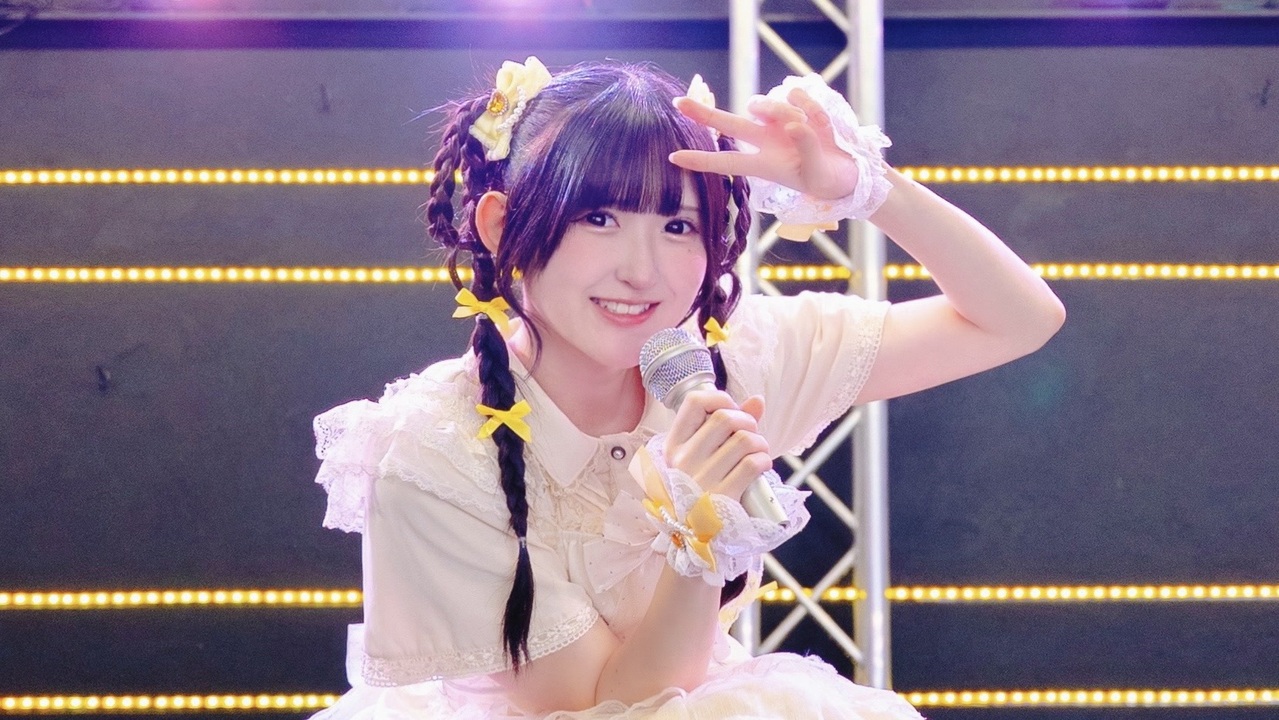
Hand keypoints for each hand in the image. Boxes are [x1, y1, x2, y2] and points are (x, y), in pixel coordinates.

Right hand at [663, 391, 770, 501]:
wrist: (696, 536)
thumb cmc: (702, 488)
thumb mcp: (703, 457)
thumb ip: (730, 425)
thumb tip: (757, 400)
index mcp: (673, 446)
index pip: (694, 401)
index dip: (719, 398)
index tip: (731, 410)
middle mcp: (683, 460)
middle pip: (724, 418)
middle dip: (747, 421)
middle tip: (751, 434)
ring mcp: (702, 480)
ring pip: (744, 440)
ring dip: (760, 442)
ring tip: (759, 451)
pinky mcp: (723, 497)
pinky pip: (753, 464)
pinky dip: (764, 461)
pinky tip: (761, 466)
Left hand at [669, 89, 857, 200]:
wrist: (846, 170)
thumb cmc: (825, 179)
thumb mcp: (815, 173)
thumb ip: (806, 149)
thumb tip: (794, 125)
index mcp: (763, 164)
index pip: (726, 162)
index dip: (701, 160)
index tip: (673, 158)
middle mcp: (765, 140)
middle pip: (728, 123)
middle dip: (703, 113)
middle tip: (677, 103)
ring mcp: (779, 122)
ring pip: (768, 104)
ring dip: (785, 111)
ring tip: (809, 129)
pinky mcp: (796, 107)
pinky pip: (795, 94)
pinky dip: (810, 106)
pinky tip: (821, 122)